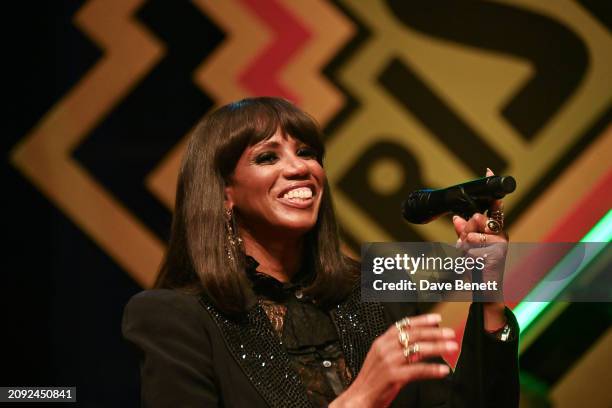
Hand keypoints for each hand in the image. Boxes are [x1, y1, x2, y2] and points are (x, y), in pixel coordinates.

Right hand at [330, 313, 455, 407]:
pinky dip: (432, 370)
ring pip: (418, 349)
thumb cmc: (372, 380)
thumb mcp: (381, 358)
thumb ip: (397, 350)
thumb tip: (420, 345)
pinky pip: (418, 370)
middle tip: (450, 333)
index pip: (403, 325)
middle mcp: (385, 348)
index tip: (436, 319)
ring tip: (451, 347)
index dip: (421, 320)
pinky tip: (443, 370)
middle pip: (414, 335)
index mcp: (381, 342)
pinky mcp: (393, 375)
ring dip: (438, 347)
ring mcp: (389, 361)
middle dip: (435, 333)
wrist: (359, 397)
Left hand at [452, 168, 508, 329]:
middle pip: (476, 219)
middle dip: (465, 232)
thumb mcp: (467, 247)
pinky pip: (473, 249)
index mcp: (494, 229)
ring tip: (470, 258)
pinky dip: (468, 257)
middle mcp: (501, 234)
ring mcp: (500, 245)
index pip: (494, 206)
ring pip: (471, 236)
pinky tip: (474, 264)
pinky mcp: (497, 255)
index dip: (492, 188)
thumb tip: (457, 217)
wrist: (487, 291)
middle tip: (466, 245)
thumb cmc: (477, 268)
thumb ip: (463, 231)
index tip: (488, 170)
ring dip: (464, 248)